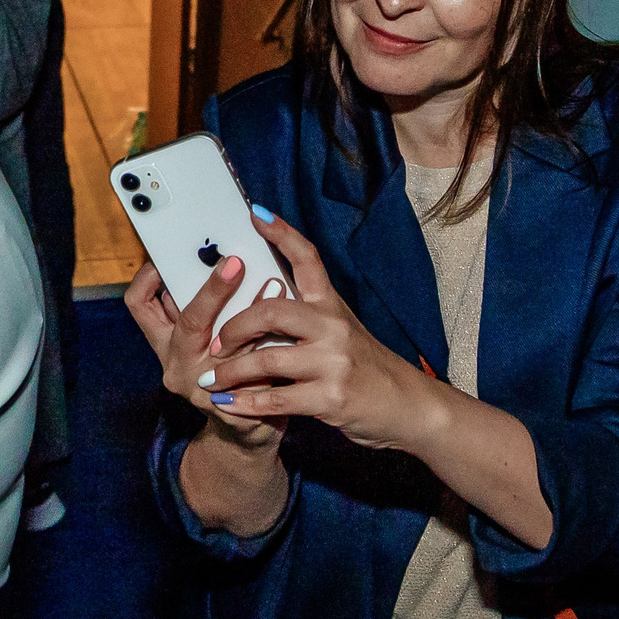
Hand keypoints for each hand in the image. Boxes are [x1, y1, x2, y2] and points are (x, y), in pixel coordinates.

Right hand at [125, 254, 281, 452]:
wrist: (244, 431)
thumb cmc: (224, 370)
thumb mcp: (202, 338)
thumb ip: (204, 306)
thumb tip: (221, 256)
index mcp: (164, 342)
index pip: (140, 304)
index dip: (149, 277)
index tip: (176, 251)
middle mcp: (177, 365)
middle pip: (188, 321)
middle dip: (213, 289)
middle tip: (235, 262)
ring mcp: (205, 390)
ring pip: (229, 345)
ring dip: (253, 312)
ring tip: (276, 283)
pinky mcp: (236, 405)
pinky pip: (256, 367)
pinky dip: (273, 341)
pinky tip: (289, 324)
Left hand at [200, 211, 437, 450]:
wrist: (407, 405)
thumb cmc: (366, 366)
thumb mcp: (342, 331)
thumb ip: (308, 318)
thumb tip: (262, 302)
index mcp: (332, 305)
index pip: (307, 259)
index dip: (282, 233)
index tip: (256, 213)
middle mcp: (333, 327)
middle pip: (271, 311)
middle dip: (235, 327)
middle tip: (215, 342)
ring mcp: (333, 362)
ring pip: (267, 359)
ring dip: (232, 373)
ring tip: (211, 380)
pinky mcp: (331, 397)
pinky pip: (276, 400)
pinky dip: (246, 404)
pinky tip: (228, 404)